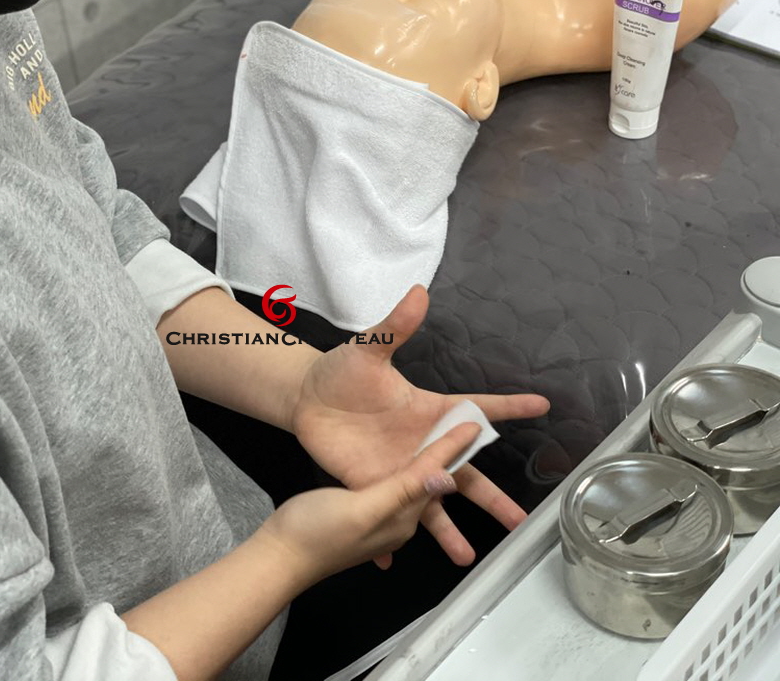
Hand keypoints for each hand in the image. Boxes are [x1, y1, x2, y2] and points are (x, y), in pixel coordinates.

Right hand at [257, 423, 478, 583]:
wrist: (279, 555)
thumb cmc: (318, 532)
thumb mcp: (363, 509)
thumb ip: (404, 491)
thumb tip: (447, 480)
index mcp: (402, 514)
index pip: (433, 474)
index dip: (452, 447)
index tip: (474, 425)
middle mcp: (397, 516)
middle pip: (430, 481)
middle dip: (452, 461)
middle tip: (478, 438)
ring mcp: (378, 516)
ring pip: (411, 483)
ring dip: (427, 467)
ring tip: (447, 449)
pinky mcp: (358, 512)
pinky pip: (387, 488)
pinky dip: (400, 474)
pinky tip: (398, 463)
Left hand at [289, 285, 549, 565]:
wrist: (307, 400)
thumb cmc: (343, 372)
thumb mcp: (368, 349)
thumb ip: (395, 328)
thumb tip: (417, 291)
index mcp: (431, 412)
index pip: (477, 410)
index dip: (508, 407)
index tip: (543, 405)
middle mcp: (424, 446)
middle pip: (467, 475)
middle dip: (494, 498)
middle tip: (523, 522)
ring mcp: (401, 470)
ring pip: (432, 505)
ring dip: (447, 532)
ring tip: (466, 558)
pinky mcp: (373, 486)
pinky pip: (387, 514)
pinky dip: (388, 538)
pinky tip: (390, 558)